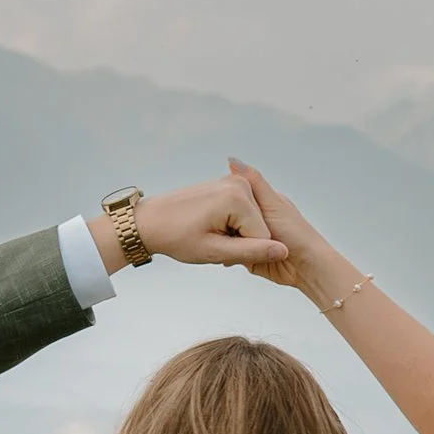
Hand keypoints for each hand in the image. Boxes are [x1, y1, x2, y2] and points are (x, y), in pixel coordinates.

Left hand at [101, 175, 286, 272]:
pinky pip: (242, 214)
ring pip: (252, 222)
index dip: (243, 252)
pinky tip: (208, 225)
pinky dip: (230, 225)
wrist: (150, 221)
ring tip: (207, 232)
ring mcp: (234, 181)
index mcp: (237, 197)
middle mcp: (238, 184)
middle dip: (239, 241)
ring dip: (234, 234)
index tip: (216, 248)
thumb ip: (250, 251)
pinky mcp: (229, 184)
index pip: (263, 237)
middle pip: (259, 227)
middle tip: (209, 239)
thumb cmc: (176, 237)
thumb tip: (282, 251)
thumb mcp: (213, 251)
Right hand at [223, 156, 330, 291]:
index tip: (213, 201)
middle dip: (221, 221)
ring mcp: (254, 238)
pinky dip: (228, 253)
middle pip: (230, 216)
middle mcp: (258, 219)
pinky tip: (222, 253)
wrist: (306, 267)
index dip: (223, 197)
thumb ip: (253, 182)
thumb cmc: (295, 234)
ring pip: (230, 235)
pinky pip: (233, 253)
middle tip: (213, 223)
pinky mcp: (252, 256)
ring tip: (216, 239)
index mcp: (263, 203)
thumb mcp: (270, 203)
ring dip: (223, 239)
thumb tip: (232, 159)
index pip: (236, 195)